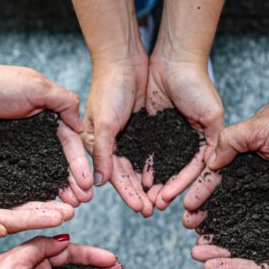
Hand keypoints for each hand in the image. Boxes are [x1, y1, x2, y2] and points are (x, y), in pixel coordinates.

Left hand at [0, 59, 93, 205]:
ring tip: (69, 206)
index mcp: (50, 115)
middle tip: (84, 200)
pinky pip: (21, 175)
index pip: (70, 144)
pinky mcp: (2, 154)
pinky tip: (42, 203)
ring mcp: (20, 145)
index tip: (89, 183)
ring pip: (43, 172)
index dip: (80, 164)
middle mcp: (38, 132)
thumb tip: (81, 127)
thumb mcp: (39, 86)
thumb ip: (64, 102)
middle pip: (60, 162)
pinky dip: (33, 189)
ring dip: (57, 189)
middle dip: (74, 182)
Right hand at [0, 116, 82, 245]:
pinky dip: (39, 165)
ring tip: (73, 188)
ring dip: (50, 188)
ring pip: (28, 186)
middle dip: (50, 207)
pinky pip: (21, 163)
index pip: (14, 221)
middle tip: (76, 206)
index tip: (62, 217)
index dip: (38, 219)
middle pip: (26, 206)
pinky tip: (58, 164)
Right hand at [83, 55, 154, 215]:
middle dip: (142, 194)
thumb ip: (103, 153)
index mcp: (99, 145)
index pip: (115, 175)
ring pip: (145, 166)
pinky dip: (163, 165)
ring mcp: (133, 135)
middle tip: (155, 211)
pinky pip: (157, 151)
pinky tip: (171, 177)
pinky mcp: (148, 126)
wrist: (124, 58)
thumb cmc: (108, 87)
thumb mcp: (104, 123)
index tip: (141, 208)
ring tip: (165, 200)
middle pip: (131, 175)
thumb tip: (98, 183)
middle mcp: (116, 143)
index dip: (128, 193)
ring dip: (154, 183)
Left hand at [145, 56, 223, 209]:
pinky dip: (141, 166)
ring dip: (151, 183)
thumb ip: (214, 142)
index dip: (182, 186)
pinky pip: (144, 152)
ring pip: (158, 166)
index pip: (193, 171)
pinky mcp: (149, 129)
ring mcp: (166, 136)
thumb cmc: (197, 84)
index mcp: (203, 142)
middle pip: (173, 173)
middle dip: (164, 190)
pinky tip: (135, 179)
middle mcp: (184, 142)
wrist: (174, 58)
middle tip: (154, 205)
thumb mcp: (212, 114)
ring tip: (144, 198)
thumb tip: (213, 167)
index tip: (171, 200)